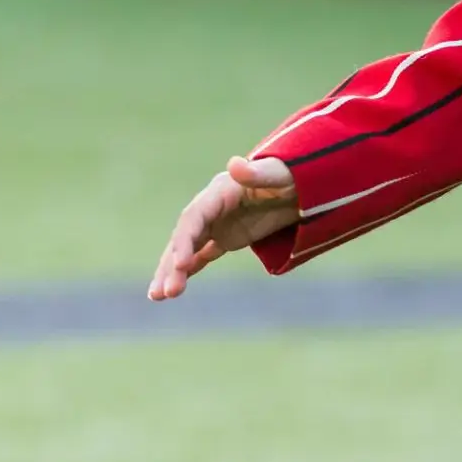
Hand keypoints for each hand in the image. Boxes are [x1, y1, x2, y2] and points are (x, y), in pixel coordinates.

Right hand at [148, 156, 298, 300]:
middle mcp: (211, 208)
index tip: (181, 264)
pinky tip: (174, 288)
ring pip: (188, 249)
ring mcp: (217, 223)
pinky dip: (188, 270)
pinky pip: (201, 255)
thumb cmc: (292, 175)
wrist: (302, 184)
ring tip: (159, 297)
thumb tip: (234, 164)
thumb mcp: (279, 174)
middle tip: (163, 293)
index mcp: (220, 191)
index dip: (185, 240)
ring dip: (173, 271)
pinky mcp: (226, 237)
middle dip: (172, 264)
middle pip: (185, 237)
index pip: (194, 218)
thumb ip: (257, 173)